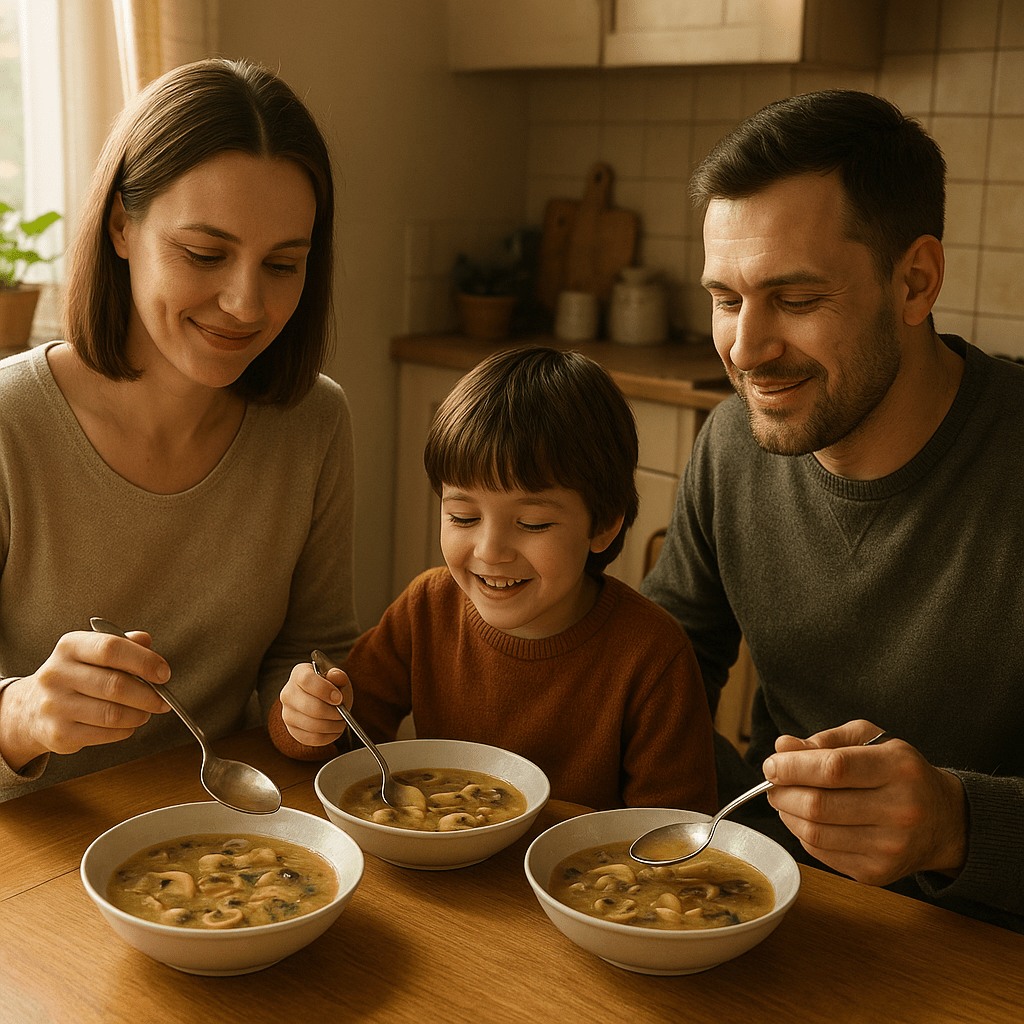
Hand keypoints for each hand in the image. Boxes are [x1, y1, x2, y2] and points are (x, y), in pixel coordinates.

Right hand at [0, 629, 171, 771]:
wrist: (31, 708)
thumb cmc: (76, 675)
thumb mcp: (93, 652)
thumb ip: (123, 644)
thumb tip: (146, 640)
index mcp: (70, 646)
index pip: (111, 648)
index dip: (144, 661)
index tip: (164, 674)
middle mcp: (56, 674)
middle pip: (115, 685)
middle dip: (148, 695)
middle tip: (162, 700)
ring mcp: (54, 705)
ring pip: (113, 714)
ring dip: (139, 714)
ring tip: (146, 712)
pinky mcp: (58, 734)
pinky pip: (105, 734)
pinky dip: (125, 730)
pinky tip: (127, 724)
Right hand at [279, 661, 352, 747]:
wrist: (323, 701)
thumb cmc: (330, 687)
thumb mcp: (337, 678)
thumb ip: (338, 676)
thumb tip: (336, 675)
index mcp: (299, 674)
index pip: (306, 680)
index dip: (325, 690)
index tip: (339, 698)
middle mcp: (288, 693)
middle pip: (310, 707)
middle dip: (333, 712)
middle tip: (343, 713)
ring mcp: (288, 713)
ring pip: (312, 725)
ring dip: (332, 726)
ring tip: (341, 721)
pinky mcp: (292, 730)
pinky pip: (311, 738)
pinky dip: (328, 736)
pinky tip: (334, 730)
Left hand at [762, 719, 967, 886]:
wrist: (946, 822)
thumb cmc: (900, 773)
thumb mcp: (871, 740)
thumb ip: (826, 741)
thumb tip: (783, 748)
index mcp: (898, 768)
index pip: (833, 769)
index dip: (793, 767)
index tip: (772, 764)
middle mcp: (899, 810)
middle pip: (819, 805)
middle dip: (782, 793)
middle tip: (773, 783)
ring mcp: (889, 847)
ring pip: (815, 834)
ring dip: (788, 815)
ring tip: (786, 800)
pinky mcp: (877, 873)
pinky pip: (822, 854)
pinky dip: (803, 835)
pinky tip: (806, 820)